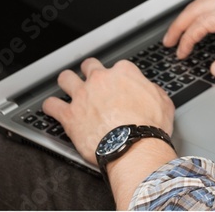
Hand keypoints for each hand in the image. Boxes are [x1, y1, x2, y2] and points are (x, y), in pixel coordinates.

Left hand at [42, 58, 174, 165]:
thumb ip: (152, 91)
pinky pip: (51, 105)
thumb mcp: (163, 103)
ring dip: (66, 82)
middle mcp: (100, 80)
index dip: (117, 76)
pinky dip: (50, 107)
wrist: (134, 147)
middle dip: (89, 72)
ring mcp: (82, 96)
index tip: (117, 85)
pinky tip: (51, 109)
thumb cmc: (149, 128)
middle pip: (89, 66)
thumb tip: (149, 91)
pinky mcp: (69, 115)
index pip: (118, 66)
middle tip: (92, 82)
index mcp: (123, 73)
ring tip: (67, 87)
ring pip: (66, 79)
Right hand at [163, 0, 214, 77]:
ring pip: (204, 1)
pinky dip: (199, 10)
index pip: (205, 22)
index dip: (189, 38)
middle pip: (198, 7)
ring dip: (187, 16)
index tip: (181, 52)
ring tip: (177, 33)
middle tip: (168, 43)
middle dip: (180, 25)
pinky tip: (197, 20)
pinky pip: (213, 0)